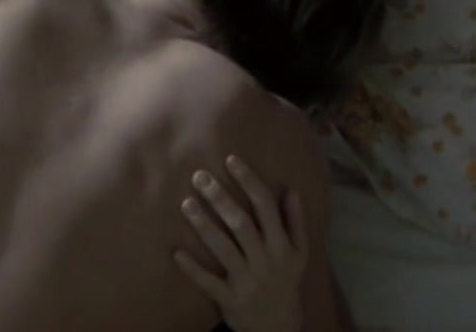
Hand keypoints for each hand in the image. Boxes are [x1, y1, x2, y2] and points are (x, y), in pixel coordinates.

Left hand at [174, 155, 308, 331]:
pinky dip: (193, 269)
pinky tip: (176, 252)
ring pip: (224, 249)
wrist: (280, 326)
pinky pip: (209, 283)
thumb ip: (295, 222)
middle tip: (199, 177)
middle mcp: (266, 260)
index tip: (230, 159)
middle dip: (220, 198)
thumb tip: (292, 190)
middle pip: (242, 223)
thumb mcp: (299, 253)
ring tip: (185, 203)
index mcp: (282, 246)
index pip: (266, 206)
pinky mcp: (230, 299)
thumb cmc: (286, 281)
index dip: (249, 181)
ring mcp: (248, 281)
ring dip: (204, 225)